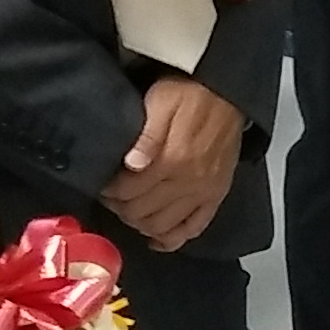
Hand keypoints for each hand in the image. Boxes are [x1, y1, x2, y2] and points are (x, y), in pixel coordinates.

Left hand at [97, 76, 242, 251]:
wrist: (227, 89)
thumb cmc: (189, 92)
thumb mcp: (161, 101)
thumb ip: (147, 136)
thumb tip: (131, 164)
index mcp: (173, 160)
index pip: (130, 192)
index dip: (110, 193)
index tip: (102, 186)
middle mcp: (189, 182)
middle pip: (143, 213)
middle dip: (121, 209)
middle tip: (111, 199)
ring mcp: (205, 192)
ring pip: (164, 226)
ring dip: (141, 225)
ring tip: (129, 211)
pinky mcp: (216, 194)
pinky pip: (194, 227)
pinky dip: (174, 239)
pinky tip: (157, 239)